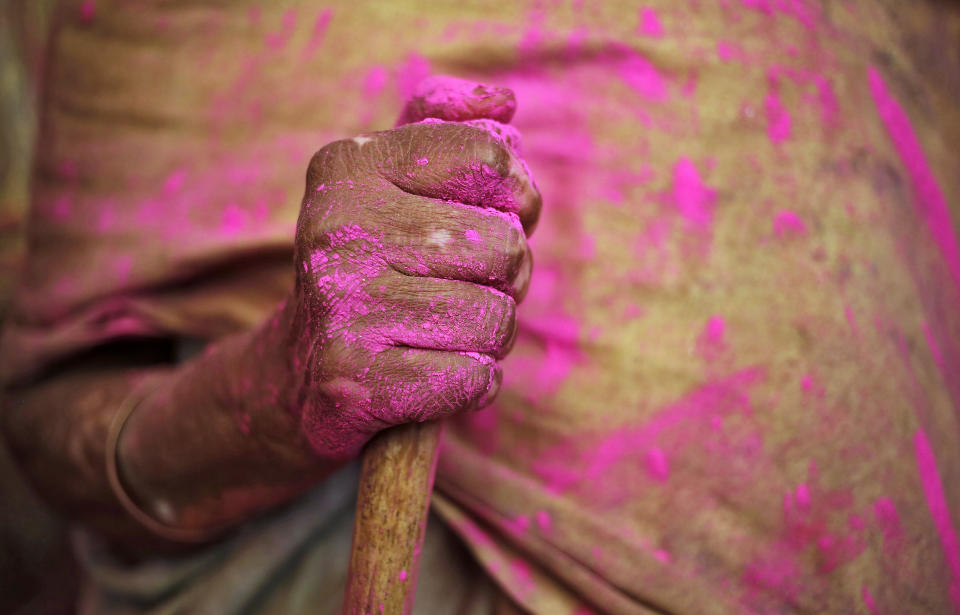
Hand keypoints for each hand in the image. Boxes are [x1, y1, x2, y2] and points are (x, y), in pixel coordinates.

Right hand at [284, 78, 541, 459]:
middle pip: (503, 244)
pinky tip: (433, 374)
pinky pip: (475, 377)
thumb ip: (447, 128)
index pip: (490, 159)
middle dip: (507, 278)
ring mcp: (338, 305)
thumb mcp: (396, 184)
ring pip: (495, 316)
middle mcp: (335, 227)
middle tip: (462, 290)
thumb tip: (503, 101)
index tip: (488, 220)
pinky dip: (474, 383)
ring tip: (444, 333)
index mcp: (349, 166)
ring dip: (491, 335)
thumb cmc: (376, 269)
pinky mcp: (351, 382)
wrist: (302, 373)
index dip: (516, 198)